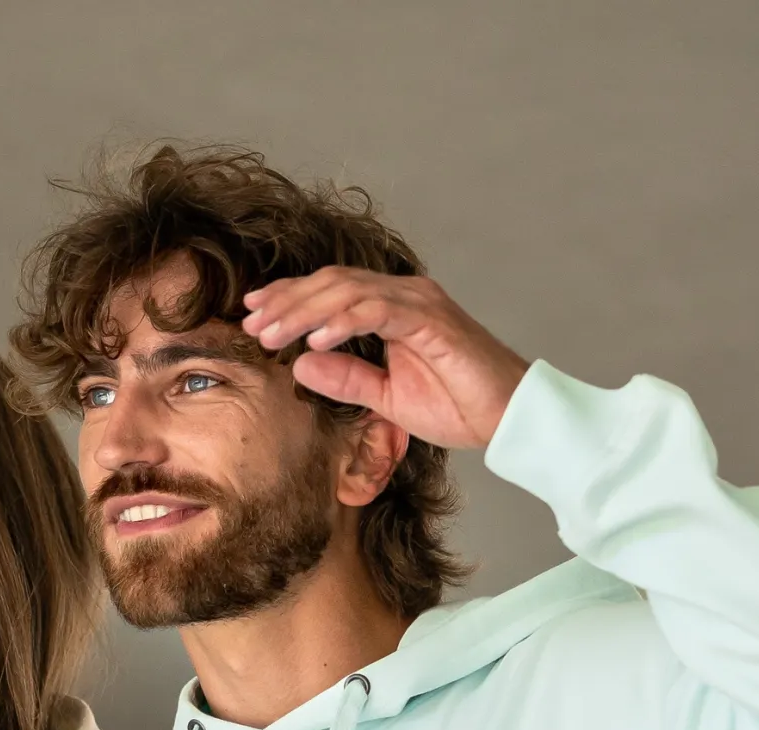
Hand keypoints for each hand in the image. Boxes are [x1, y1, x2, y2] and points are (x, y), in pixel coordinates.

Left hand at [242, 269, 528, 453]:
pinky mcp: (432, 319)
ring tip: (272, 332)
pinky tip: (317, 339)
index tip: (253, 316)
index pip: (331, 293)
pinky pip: (379, 311)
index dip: (290, 300)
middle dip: (287, 302)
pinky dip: (344, 322)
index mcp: (391, 308)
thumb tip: (301, 362)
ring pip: (348, 291)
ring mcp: (418, 302)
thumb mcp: (388, 398)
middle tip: (250, 322)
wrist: (507, 417)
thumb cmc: (457, 405)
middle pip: (332, 284)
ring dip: (305, 310)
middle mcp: (403, 294)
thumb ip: (348, 378)